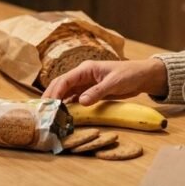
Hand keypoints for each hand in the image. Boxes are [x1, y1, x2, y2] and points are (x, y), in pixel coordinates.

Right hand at [41, 58, 168, 105]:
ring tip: (49, 116)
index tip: (48, 105)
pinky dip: (68, 106)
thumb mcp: (114, 83)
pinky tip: (63, 115)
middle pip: (61, 85)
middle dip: (51, 97)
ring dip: (58, 103)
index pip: (65, 79)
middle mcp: (82, 76)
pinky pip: (75, 99)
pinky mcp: (90, 92)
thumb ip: (97, 91)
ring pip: (66, 93)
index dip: (55, 92)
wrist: (142, 76)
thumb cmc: (129, 74)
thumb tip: (81, 102)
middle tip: (42, 112)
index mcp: (86, 69)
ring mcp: (85, 84)